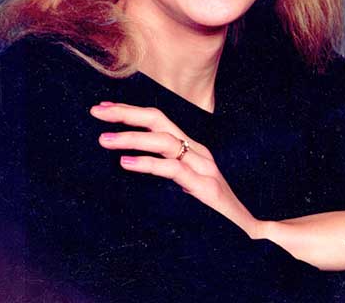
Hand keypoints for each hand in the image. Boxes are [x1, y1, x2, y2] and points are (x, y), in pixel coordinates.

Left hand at [90, 102, 256, 236]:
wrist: (249, 237)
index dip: (130, 112)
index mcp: (190, 150)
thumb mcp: (183, 188)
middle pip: (159, 120)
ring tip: (104, 139)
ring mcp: (202, 168)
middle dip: (126, 113)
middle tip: (96, 112)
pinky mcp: (205, 188)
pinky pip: (173, 169)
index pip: (157, 121)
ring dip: (131, 137)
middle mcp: (197, 152)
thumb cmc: (211, 215)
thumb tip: (127, 165)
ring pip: (164, 140)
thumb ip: (163, 173)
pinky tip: (126, 163)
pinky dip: (148, 164)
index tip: (103, 109)